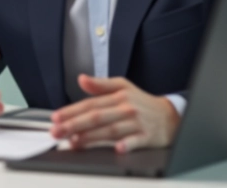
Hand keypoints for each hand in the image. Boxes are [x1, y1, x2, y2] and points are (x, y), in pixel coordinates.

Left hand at [50, 75, 179, 152]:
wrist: (171, 116)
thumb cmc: (143, 102)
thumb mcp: (123, 86)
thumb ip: (100, 84)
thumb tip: (82, 79)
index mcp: (118, 97)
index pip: (90, 104)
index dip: (72, 111)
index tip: (56, 117)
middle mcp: (126, 108)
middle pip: (97, 117)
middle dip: (74, 124)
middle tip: (57, 131)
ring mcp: (136, 123)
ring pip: (111, 129)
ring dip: (92, 136)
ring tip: (75, 141)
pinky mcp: (147, 136)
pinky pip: (136, 141)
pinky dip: (127, 144)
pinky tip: (117, 148)